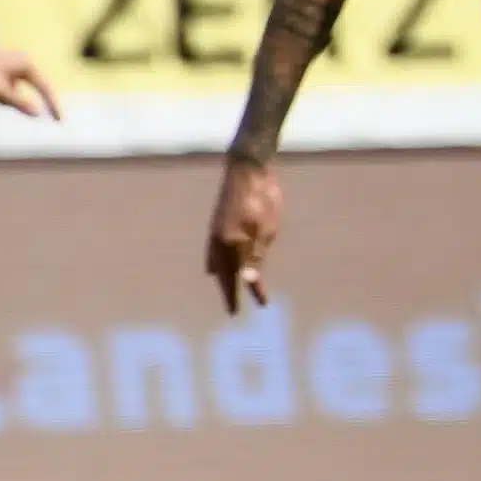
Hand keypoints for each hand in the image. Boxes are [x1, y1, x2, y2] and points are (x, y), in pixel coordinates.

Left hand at [0, 43, 61, 119]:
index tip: (59, 121)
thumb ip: (19, 103)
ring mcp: (4, 66)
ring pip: (4, 93)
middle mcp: (18, 63)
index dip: (52, 105)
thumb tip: (38, 113)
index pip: (44, 88)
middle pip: (18, 93)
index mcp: (25, 64)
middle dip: (0, 98)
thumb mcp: (0, 92)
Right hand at [205, 158, 282, 313]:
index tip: (256, 307)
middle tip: (232, 310)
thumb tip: (249, 281)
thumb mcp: (267, 229)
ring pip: (216, 263)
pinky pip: (212, 251)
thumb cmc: (263, 199)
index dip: (250, 292)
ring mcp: (215, 232)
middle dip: (229, 292)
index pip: (242, 277)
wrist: (247, 169)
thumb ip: (256, 256)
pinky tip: (213, 267)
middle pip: (225, 274)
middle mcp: (220, 242)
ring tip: (224, 289)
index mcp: (235, 245)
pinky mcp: (216, 224)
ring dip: (221, 278)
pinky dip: (214, 263)